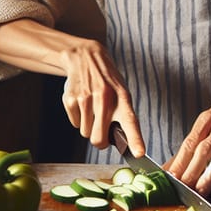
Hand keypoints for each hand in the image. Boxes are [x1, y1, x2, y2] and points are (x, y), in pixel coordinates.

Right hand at [60, 38, 143, 156]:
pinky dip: (78, 118)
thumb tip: (121, 143)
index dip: (135, 139)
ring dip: (88, 127)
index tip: (139, 153)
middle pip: (98, 139)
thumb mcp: (121, 91)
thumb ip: (122, 114)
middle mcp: (105, 97)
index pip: (130, 120)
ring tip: (92, 108)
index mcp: (122, 96)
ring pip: (85, 133)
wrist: (86, 57)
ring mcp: (86, 98)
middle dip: (99, 141)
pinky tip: (82, 103)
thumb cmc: (107, 80)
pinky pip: (74, 124)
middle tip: (101, 133)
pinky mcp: (70, 99)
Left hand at [167, 85, 210, 197]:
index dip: (180, 161)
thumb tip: (170, 167)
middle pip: (205, 150)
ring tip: (199, 193)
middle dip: (192, 172)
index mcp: (207, 119)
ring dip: (210, 176)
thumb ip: (191, 143)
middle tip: (181, 190)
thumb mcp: (206, 122)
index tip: (170, 177)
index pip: (190, 142)